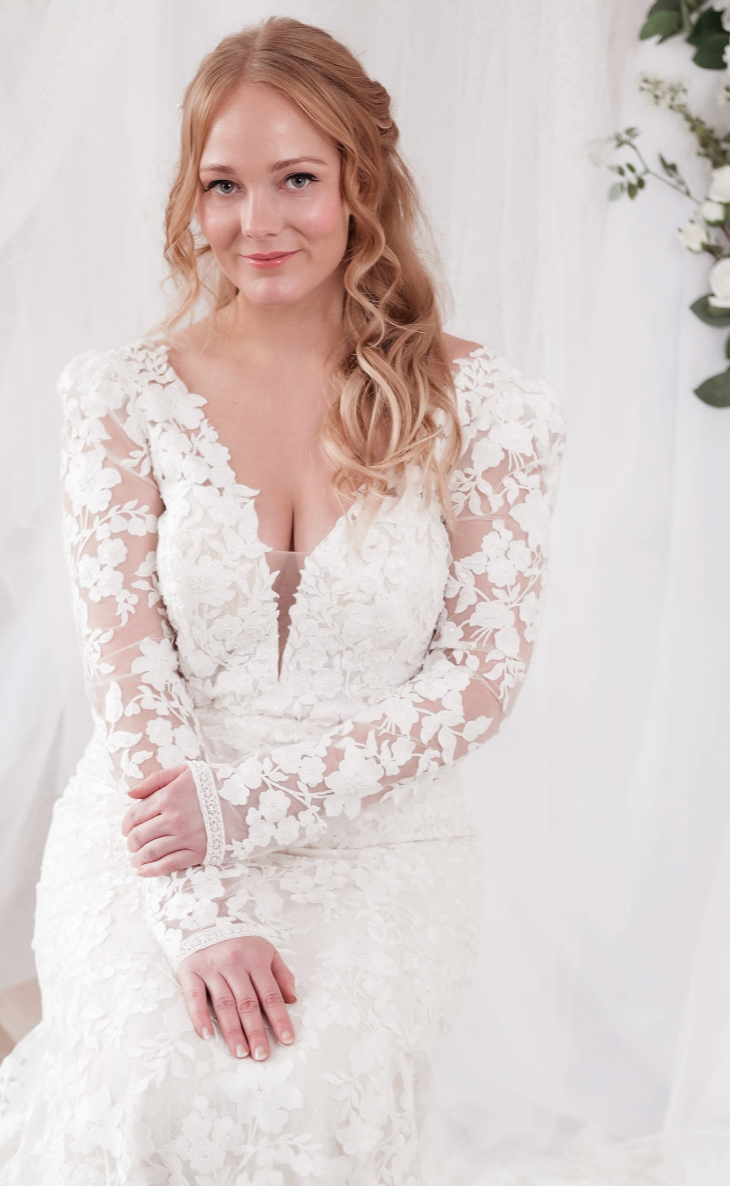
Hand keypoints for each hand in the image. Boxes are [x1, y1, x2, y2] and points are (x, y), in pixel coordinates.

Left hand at [121, 764, 206, 875]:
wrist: (245, 799)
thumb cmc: (213, 784)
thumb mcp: (184, 772)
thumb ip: (154, 780)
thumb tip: (129, 794)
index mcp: (168, 797)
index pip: (134, 816)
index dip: (126, 825)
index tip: (126, 830)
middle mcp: (174, 818)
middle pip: (139, 836)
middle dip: (131, 843)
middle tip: (132, 845)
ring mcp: (186, 837)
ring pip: (151, 852)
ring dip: (138, 859)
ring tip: (136, 859)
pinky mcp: (198, 852)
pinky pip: (169, 865)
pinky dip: (152, 871)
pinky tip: (144, 872)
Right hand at [178, 936, 296, 1059]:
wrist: (204, 918)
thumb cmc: (240, 942)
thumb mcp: (266, 950)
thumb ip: (281, 974)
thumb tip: (293, 999)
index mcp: (256, 959)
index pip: (270, 994)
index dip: (279, 1018)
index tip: (286, 1040)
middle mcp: (234, 964)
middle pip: (247, 1003)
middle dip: (256, 1031)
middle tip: (261, 1055)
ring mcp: (212, 968)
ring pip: (224, 1004)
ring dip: (232, 1031)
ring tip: (240, 1053)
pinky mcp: (191, 971)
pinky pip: (194, 997)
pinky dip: (200, 1017)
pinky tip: (207, 1035)